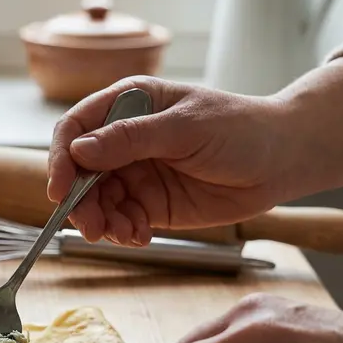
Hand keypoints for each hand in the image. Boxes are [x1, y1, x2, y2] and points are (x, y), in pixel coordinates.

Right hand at [47, 76, 294, 244]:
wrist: (282, 161)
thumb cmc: (241, 129)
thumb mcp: (185, 128)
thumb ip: (131, 139)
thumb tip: (79, 150)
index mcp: (129, 104)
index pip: (76, 128)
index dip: (61, 158)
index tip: (60, 190)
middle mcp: (124, 139)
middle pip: (79, 172)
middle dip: (80, 202)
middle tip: (92, 227)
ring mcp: (135, 172)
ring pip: (97, 201)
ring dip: (101, 222)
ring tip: (122, 235)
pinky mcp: (150, 203)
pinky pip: (121, 220)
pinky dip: (123, 232)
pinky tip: (140, 237)